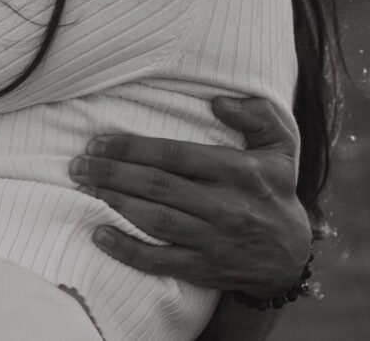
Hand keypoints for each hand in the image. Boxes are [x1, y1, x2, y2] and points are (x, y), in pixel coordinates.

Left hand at [69, 97, 311, 297]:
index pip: (175, 155)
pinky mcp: (204, 268)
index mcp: (239, 172)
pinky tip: (99, 234)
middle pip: (157, 186)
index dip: (132, 147)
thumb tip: (219, 100)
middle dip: (112, 173)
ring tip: (85, 187)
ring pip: (155, 220)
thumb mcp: (281, 147)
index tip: (99, 141)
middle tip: (78, 164)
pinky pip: (160, 261)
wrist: (291, 256)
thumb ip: (257, 115)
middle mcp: (226, 206)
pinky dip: (127, 249)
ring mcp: (214, 240)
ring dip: (114, 202)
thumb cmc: (275, 190)